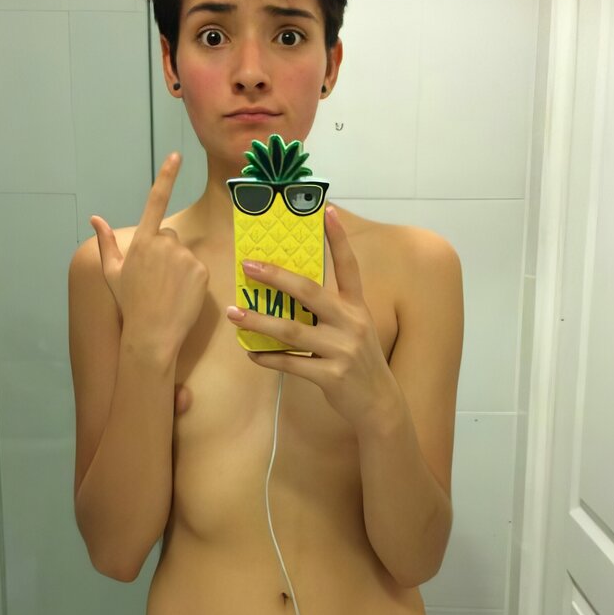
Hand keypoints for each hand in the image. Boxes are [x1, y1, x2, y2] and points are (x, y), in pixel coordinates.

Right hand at [90, 153, 208, 350]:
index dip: (167, 176)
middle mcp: (164, 244)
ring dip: (179, 267)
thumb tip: (95, 219)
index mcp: (142, 241)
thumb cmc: (130, 304)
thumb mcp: (113, 273)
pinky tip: (181, 295)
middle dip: (165, 253)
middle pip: (169, 237)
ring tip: (168, 291)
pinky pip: (198, 268)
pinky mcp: (201, 270)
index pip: (156, 201)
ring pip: (184, 253)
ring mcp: (184, 257)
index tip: (177, 156)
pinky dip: (192, 280)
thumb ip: (107, 242)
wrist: (151, 333)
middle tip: (156, 280)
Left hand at [226, 205, 397, 430]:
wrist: (379, 403)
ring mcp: (341, 350)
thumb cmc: (359, 362)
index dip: (339, 239)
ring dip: (259, 321)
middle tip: (248, 266)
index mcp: (357, 308)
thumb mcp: (354, 330)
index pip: (349, 267)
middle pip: (309, 292)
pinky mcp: (330, 375)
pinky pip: (291, 362)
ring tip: (234, 313)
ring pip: (292, 330)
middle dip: (276, 277)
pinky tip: (250, 353)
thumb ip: (330, 312)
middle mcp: (351, 323)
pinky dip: (268, 358)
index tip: (328, 211)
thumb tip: (290, 294)